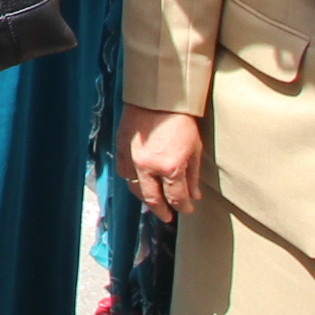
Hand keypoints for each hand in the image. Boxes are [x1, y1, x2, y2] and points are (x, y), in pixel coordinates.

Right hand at [118, 104, 204, 223]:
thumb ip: (193, 175)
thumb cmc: (179, 119)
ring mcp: (132, 158)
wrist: (156, 96)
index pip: (176, 198)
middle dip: (162, 211)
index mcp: (170, 167)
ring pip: (135, 189)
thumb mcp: (194, 148)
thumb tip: (194, 195)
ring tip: (153, 202)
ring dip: (145, 198)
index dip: (184, 208)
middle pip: (153, 200)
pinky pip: (123, 172)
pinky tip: (137, 182)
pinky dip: (131, 181)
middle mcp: (148, 167)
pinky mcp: (121, 148)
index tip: (187, 209)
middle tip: (168, 217)